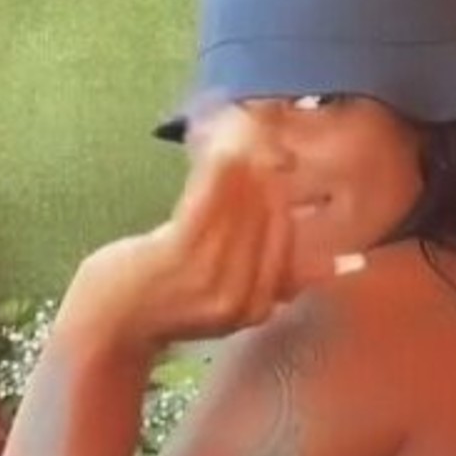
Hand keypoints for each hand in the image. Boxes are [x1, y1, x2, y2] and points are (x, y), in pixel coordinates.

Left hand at [66, 107, 322, 353]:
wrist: (105, 327)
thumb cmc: (163, 303)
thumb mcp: (227, 297)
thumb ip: (279, 278)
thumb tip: (349, 264)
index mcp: (260, 306)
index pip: (286, 237)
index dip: (283, 190)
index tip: (279, 154)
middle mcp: (243, 297)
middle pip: (268, 217)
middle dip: (267, 168)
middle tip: (262, 128)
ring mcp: (211, 279)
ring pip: (242, 205)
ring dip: (245, 160)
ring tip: (244, 127)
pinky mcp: (180, 256)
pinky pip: (209, 200)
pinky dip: (219, 169)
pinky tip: (222, 145)